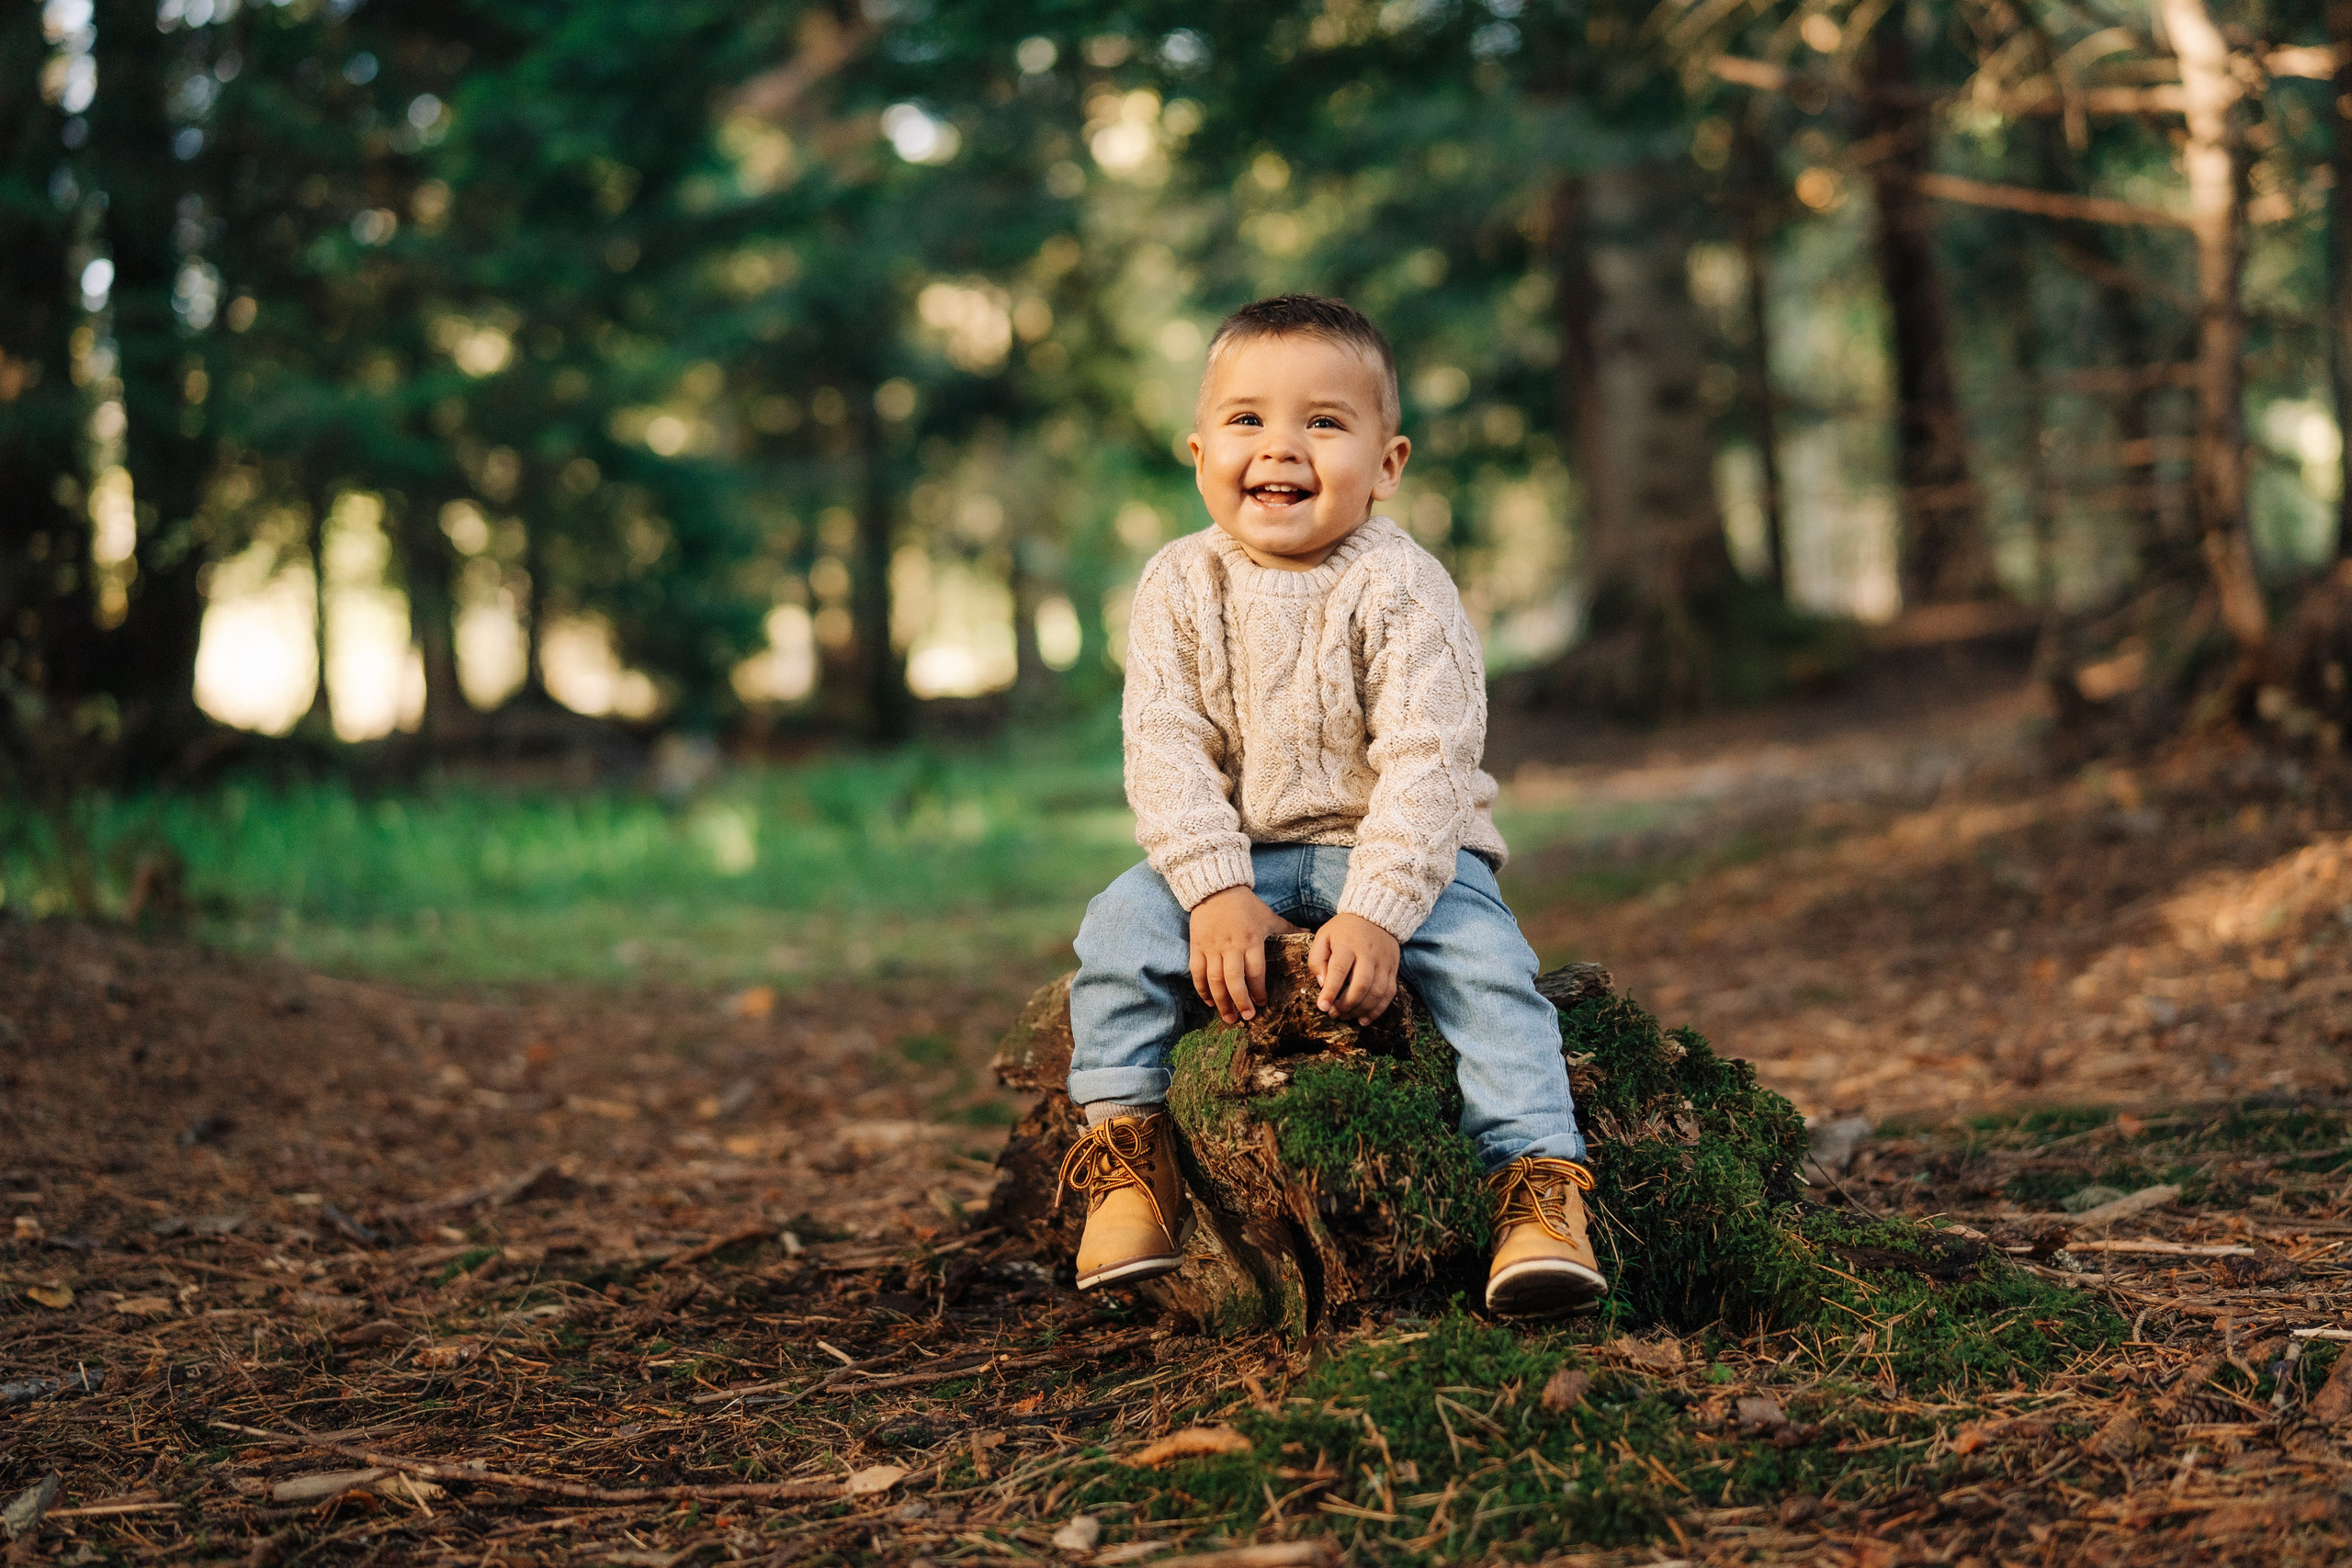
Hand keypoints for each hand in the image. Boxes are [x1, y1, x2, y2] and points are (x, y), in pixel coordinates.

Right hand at [1188, 887, 1302, 1024]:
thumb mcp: (1269, 916)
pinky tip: (1209, 1002)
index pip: (1255, 971)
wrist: (1216, 888)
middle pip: (1234, 980)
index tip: (1262, 1003)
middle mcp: (1231, 946)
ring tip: (1228, 1017)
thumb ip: (1288, 928)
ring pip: (1215, 980)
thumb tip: (1309, 931)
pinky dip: (1202, 989)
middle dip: (1240, 1001)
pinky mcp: (1197, 946)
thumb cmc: (1245, 904)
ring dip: (1221, 1001)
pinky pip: (1197, 972)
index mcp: (1251, 940)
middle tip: (1245, 1017)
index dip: (1258, 990)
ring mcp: (1212, 947)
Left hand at [1309, 913, 1399, 1024]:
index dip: (1330, 991)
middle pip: (1361, 985)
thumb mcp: (1323, 936)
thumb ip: (1317, 959)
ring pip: (1376, 992)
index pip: (1339, 970)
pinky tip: (1364, 1019)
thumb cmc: (1344, 930)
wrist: (1375, 915)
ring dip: (1360, 1010)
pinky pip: (1389, 994)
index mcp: (1347, 944)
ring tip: (1346, 1016)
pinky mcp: (1393, 969)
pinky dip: (1377, 1010)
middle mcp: (1368, 953)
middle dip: (1346, 1004)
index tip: (1322, 1007)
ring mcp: (1383, 962)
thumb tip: (1322, 984)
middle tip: (1333, 1014)